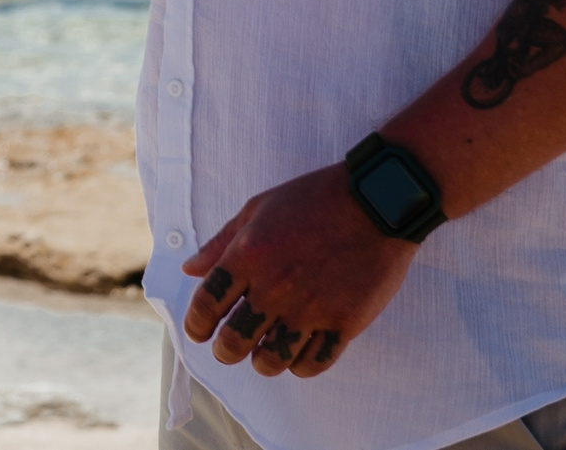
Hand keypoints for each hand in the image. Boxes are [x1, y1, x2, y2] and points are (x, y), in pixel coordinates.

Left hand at [179, 165, 416, 378]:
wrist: (376, 201)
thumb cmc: (313, 199)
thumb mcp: (257, 208)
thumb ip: (220, 243)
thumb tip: (190, 270)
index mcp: (247, 255)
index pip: (205, 306)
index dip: (196, 326)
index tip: (199, 332)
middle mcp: (274, 287)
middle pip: (234, 342)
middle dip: (226, 351)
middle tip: (229, 349)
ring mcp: (311, 308)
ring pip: (272, 360)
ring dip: (263, 362)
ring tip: (265, 353)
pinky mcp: (345, 323)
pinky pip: (313, 364)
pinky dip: (300, 366)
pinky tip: (299, 354)